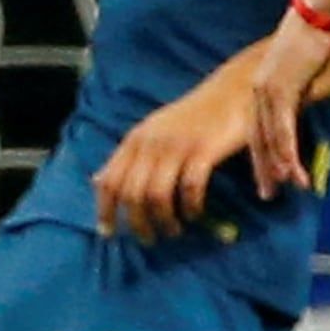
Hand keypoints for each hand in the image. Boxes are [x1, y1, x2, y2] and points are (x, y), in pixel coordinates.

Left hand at [93, 62, 263, 242]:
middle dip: (138, 224)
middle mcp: (151, 142)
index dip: (105, 210)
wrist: (232, 90)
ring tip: (173, 231)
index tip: (109, 233)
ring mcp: (177, 145)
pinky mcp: (204, 150)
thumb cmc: (192, 117)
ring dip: (164, 221)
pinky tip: (194, 214)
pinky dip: (190, 207)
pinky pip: (190, 188)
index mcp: (135, 139)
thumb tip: (97, 182)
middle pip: (132, 194)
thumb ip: (127, 157)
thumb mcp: (152, 131)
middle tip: (149, 240)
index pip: (110, 180)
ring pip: (157, 196)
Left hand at [240, 8, 329, 193]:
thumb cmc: (313, 35)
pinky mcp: (283, 89)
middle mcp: (259, 91)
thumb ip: (299, 85)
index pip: (256, 131)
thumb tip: (306, 96)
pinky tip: (292, 171)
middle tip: (268, 196)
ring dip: (279, 167)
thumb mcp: (300, 67)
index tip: (267, 180)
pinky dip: (286, 152)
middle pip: (257, 140)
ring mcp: (269, 91)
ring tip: (286, 189)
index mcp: (261, 87)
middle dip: (264, 170)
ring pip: (269, 139)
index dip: (261, 158)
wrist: (316, 13)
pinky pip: (283, 128)